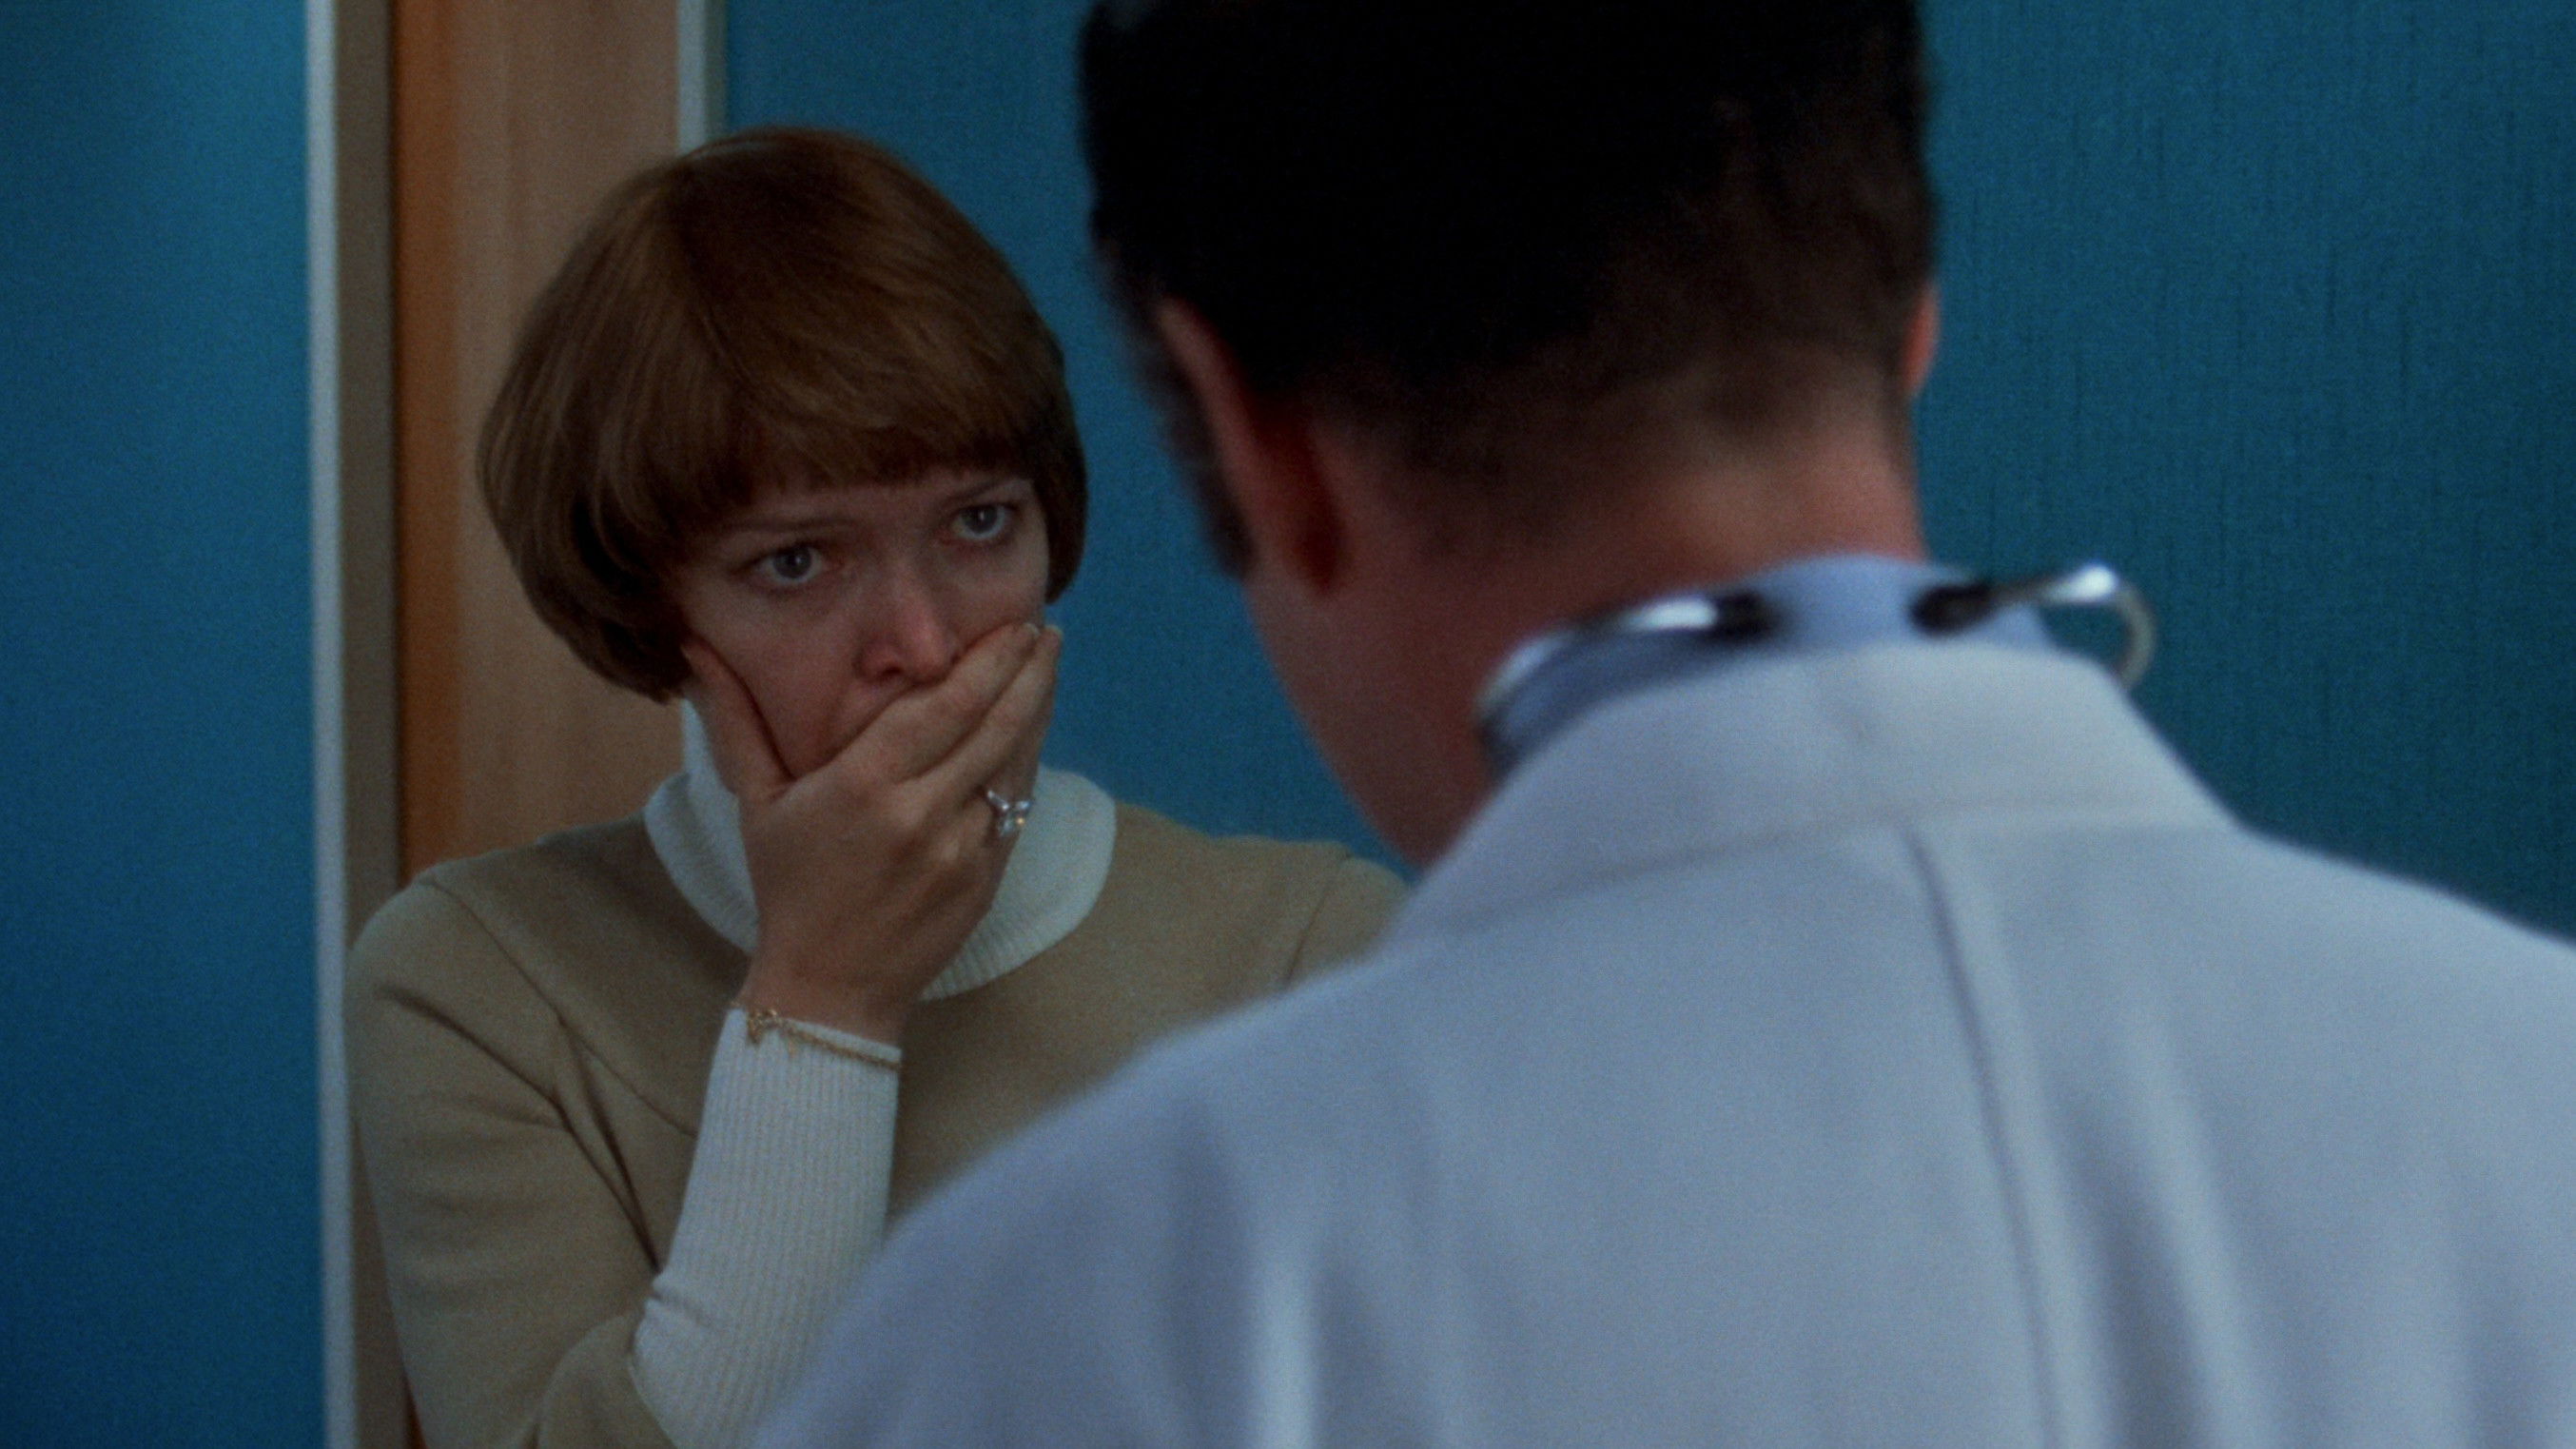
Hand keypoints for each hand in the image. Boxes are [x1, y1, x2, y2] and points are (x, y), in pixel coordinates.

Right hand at [682, 622, 1061, 1043]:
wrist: (829, 988)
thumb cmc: (789, 888)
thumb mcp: (756, 802)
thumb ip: (735, 720)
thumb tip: (694, 650)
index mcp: (863, 785)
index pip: (942, 706)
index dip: (987, 662)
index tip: (1013, 626)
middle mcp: (920, 812)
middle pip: (992, 725)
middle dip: (1028, 672)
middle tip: (1048, 630)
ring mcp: (961, 849)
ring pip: (1015, 764)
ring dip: (1039, 711)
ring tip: (1050, 666)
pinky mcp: (986, 878)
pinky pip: (1017, 808)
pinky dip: (1028, 765)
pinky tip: (1034, 731)